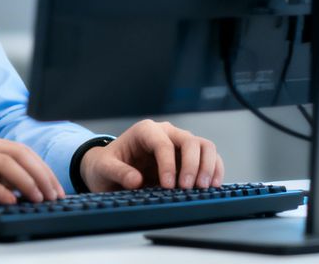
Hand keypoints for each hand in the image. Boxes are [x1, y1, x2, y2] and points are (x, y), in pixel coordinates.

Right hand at [0, 129, 64, 213]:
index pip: (17, 149)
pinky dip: (1, 191)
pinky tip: (11, 202)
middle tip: (54, 196)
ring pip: (4, 163)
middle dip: (41, 175)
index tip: (53, 188)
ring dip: (28, 183)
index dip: (40, 168)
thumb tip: (18, 191)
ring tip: (39, 200)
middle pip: (17, 152)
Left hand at [79, 119, 223, 192]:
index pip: (163, 143)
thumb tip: (136, 180)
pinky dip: (214, 170)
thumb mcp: (104, 168)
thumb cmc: (107, 165)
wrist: (109, 170)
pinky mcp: (188, 157)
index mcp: (145, 131)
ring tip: (202, 188)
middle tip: (187, 188)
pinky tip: (213, 186)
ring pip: (204, 146)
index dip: (168, 164)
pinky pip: (209, 158)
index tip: (168, 185)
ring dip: (207, 167)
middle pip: (190, 141)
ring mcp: (179, 144)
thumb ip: (117, 172)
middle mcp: (166, 133)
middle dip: (192, 165)